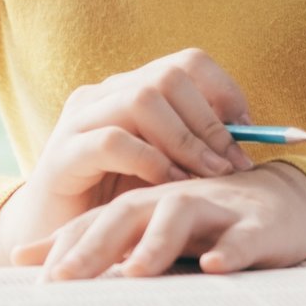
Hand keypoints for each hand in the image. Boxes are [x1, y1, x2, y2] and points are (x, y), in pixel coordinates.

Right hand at [0, 50, 254, 265]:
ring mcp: (79, 121)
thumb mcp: (164, 171)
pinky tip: (169, 187)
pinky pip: (112, 142)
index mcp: (129, 90)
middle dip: (210, 121)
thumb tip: (250, 146)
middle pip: (168, 77)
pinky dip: (150, 161)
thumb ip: (195, 152)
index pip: (186, 63)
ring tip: (207, 176)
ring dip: (185, 140)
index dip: (224, 92)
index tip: (250, 132)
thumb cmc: (116, 205)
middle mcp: (103, 95)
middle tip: (233, 164)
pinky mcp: (62, 156)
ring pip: (141, 99)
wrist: (55, 242)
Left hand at [11, 162, 305, 278]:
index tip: (36, 285)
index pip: (95, 223)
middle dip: (93, 247)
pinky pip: (244, 235)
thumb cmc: (203, 220)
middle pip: (125, 214)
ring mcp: (215, 208)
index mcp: (142, 204)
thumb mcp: (141, 229)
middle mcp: (171, 200)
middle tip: (64, 281)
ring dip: (156, 243)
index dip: (64, 250)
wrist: (281, 200)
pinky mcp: (256, 223)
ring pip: (179, 215)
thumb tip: (23, 256)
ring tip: (134, 273)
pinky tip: (216, 266)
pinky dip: (231, 249)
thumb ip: (88, 241)